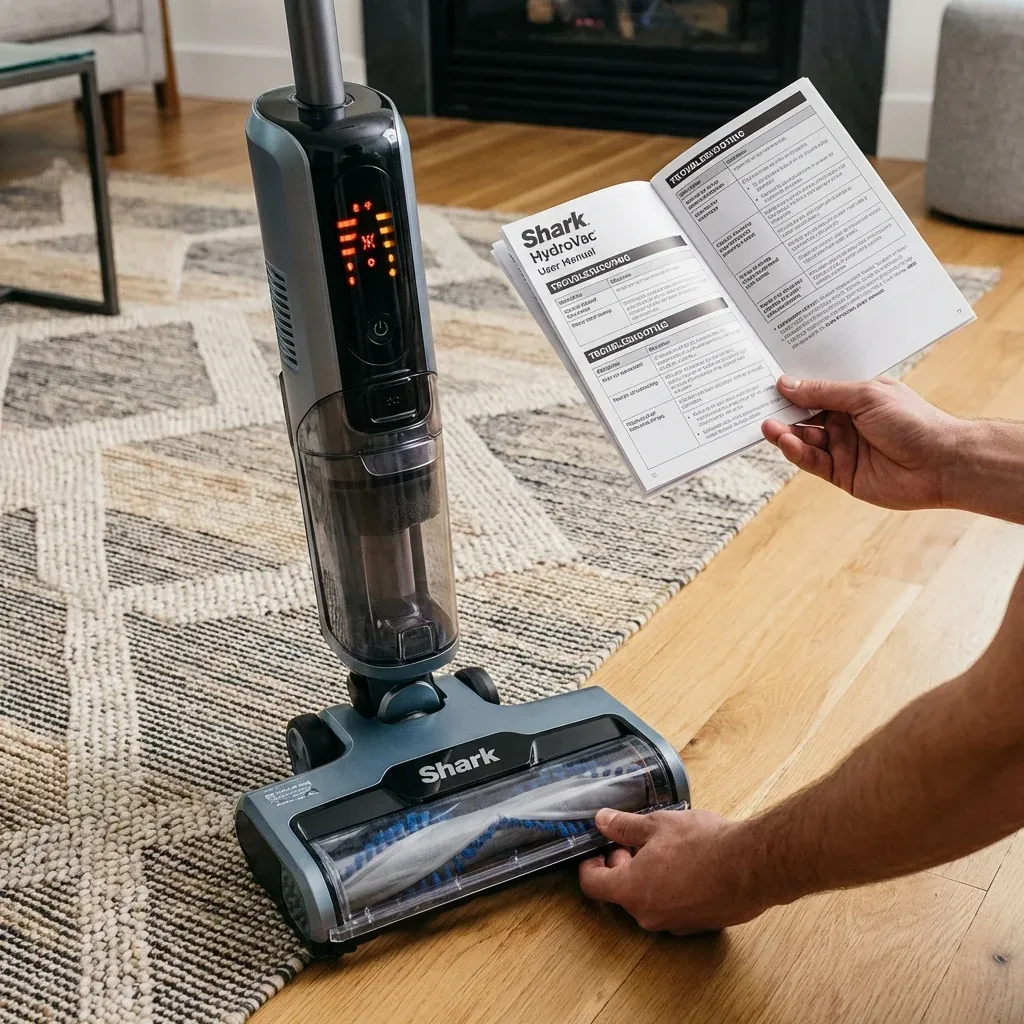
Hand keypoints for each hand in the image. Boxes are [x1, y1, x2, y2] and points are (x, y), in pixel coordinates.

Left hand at [578, 808, 771, 934]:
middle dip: (621, 866)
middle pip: (621, 893)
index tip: (595, 852)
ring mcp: (674, 923)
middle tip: (631, 842)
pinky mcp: (698, 925)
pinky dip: (671, 888)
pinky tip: (686, 865)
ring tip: (663, 849)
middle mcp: (649, 914)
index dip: (589, 866)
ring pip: (648, 900)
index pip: (593, 886)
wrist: (750, 867)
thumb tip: (602, 821)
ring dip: (647, 877)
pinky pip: (673, 907)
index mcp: (631, 890)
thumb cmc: (703, 845)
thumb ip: (624, 825)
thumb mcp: (657, 824)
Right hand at [761, 375, 963, 510]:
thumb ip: (823, 393)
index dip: (793, 387)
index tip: (767, 381)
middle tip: (757, 405)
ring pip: (804, 439)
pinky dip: (797, 452)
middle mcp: (846, 422)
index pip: (816, 390)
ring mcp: (843, 448)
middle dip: (782, 411)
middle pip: (805, 415)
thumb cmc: (913, 421)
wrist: (942, 463)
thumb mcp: (865, 396)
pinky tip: (787, 442)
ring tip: (768, 426)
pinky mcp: (841, 474)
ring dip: (785, 433)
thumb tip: (787, 384)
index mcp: (855, 398)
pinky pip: (812, 461)